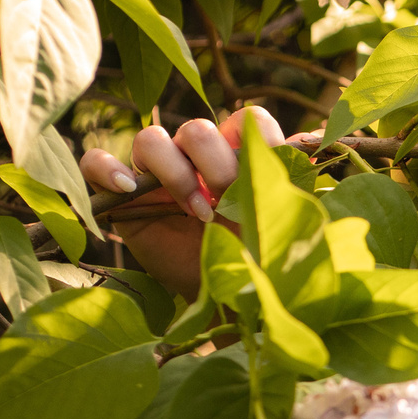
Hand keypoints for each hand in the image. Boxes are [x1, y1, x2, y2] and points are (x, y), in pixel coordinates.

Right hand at [79, 107, 285, 298]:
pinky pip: (97, 162)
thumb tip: (320, 140)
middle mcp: (196, 156)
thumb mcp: (282, 219)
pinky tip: (129, 189)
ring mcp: (156, 172)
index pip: (247, 119)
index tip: (265, 179)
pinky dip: (108, 169)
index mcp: (239, 153)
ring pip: (151, 139)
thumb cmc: (255, 256)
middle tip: (226, 205)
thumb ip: (297, 180)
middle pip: (197, 129)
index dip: (258, 143)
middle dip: (215, 166)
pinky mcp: (122, 194)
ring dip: (175, 175)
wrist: (222, 298)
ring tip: (195, 214)